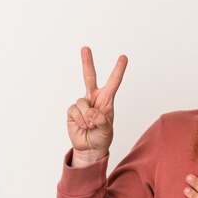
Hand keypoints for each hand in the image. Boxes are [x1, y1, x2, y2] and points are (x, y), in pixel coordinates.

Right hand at [67, 47, 127, 166]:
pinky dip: (81, 120)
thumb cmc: (102, 137)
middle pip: (89, 77)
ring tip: (91, 126)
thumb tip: (92, 113)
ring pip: (82, 102)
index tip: (124, 57)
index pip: (113, 82)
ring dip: (88, 117)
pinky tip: (83, 126)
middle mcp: (94, 98)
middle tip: (85, 48)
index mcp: (107, 100)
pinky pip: (75, 111)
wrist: (90, 148)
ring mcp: (82, 104)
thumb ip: (102, 121)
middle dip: (87, 62)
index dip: (118, 70)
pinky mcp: (72, 111)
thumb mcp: (107, 130)